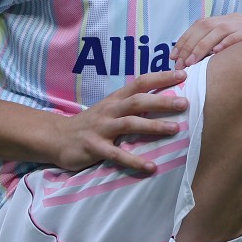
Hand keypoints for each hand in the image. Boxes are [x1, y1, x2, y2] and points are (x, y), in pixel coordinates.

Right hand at [53, 69, 188, 172]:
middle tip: (184, 103)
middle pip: (138, 101)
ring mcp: (101, 128)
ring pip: (129, 124)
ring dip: (153, 126)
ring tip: (175, 129)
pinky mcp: (94, 148)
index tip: (183, 75)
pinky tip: (151, 167)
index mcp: (115, 99)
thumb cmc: (91, 123)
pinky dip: (134, 161)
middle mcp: (110, 110)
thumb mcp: (110, 109)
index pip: (140, 83)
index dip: (161, 77)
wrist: (57, 137)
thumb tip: (162, 100)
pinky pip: (117, 155)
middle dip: (161, 101)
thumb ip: (131, 104)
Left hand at [171, 13, 241, 67]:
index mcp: (227, 19)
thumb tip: (186, 61)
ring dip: (203, 46)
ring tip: (193, 62)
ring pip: (220, 29)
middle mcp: (236, 18)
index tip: (173, 57)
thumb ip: (212, 49)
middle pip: (206, 25)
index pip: (200, 24)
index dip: (184, 40)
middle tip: (181, 64)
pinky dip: (227, 43)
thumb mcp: (229, 48)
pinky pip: (240, 34)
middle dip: (190, 45)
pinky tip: (216, 53)